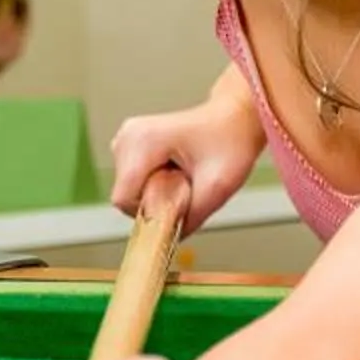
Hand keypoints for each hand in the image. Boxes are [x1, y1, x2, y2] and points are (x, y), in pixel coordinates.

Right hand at [108, 97, 262, 231]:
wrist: (234, 120)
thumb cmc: (230, 143)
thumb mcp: (218, 187)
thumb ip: (191, 218)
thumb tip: (168, 240)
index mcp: (143, 141)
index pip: (125, 199)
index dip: (151, 210)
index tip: (179, 199)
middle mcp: (127, 137)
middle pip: (126, 196)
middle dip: (156, 201)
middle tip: (187, 184)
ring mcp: (125, 140)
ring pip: (129, 191)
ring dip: (156, 193)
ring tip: (183, 174)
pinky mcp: (129, 146)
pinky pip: (133, 183)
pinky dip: (154, 185)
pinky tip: (174, 171)